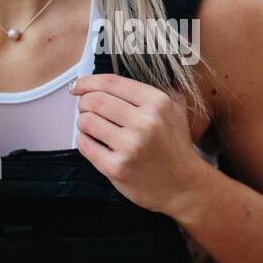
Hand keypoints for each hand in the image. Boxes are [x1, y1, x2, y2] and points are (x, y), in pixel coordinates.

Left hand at [70, 73, 205, 212]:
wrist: (184, 185)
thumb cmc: (175, 146)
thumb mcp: (175, 110)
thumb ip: (154, 89)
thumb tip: (117, 77)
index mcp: (157, 103)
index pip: (111, 83)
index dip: (88, 81)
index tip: (79, 85)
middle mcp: (144, 123)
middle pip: (95, 100)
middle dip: (84, 102)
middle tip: (85, 107)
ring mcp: (130, 146)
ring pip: (87, 121)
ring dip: (83, 121)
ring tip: (92, 126)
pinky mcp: (117, 168)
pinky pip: (85, 145)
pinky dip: (84, 140)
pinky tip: (93, 141)